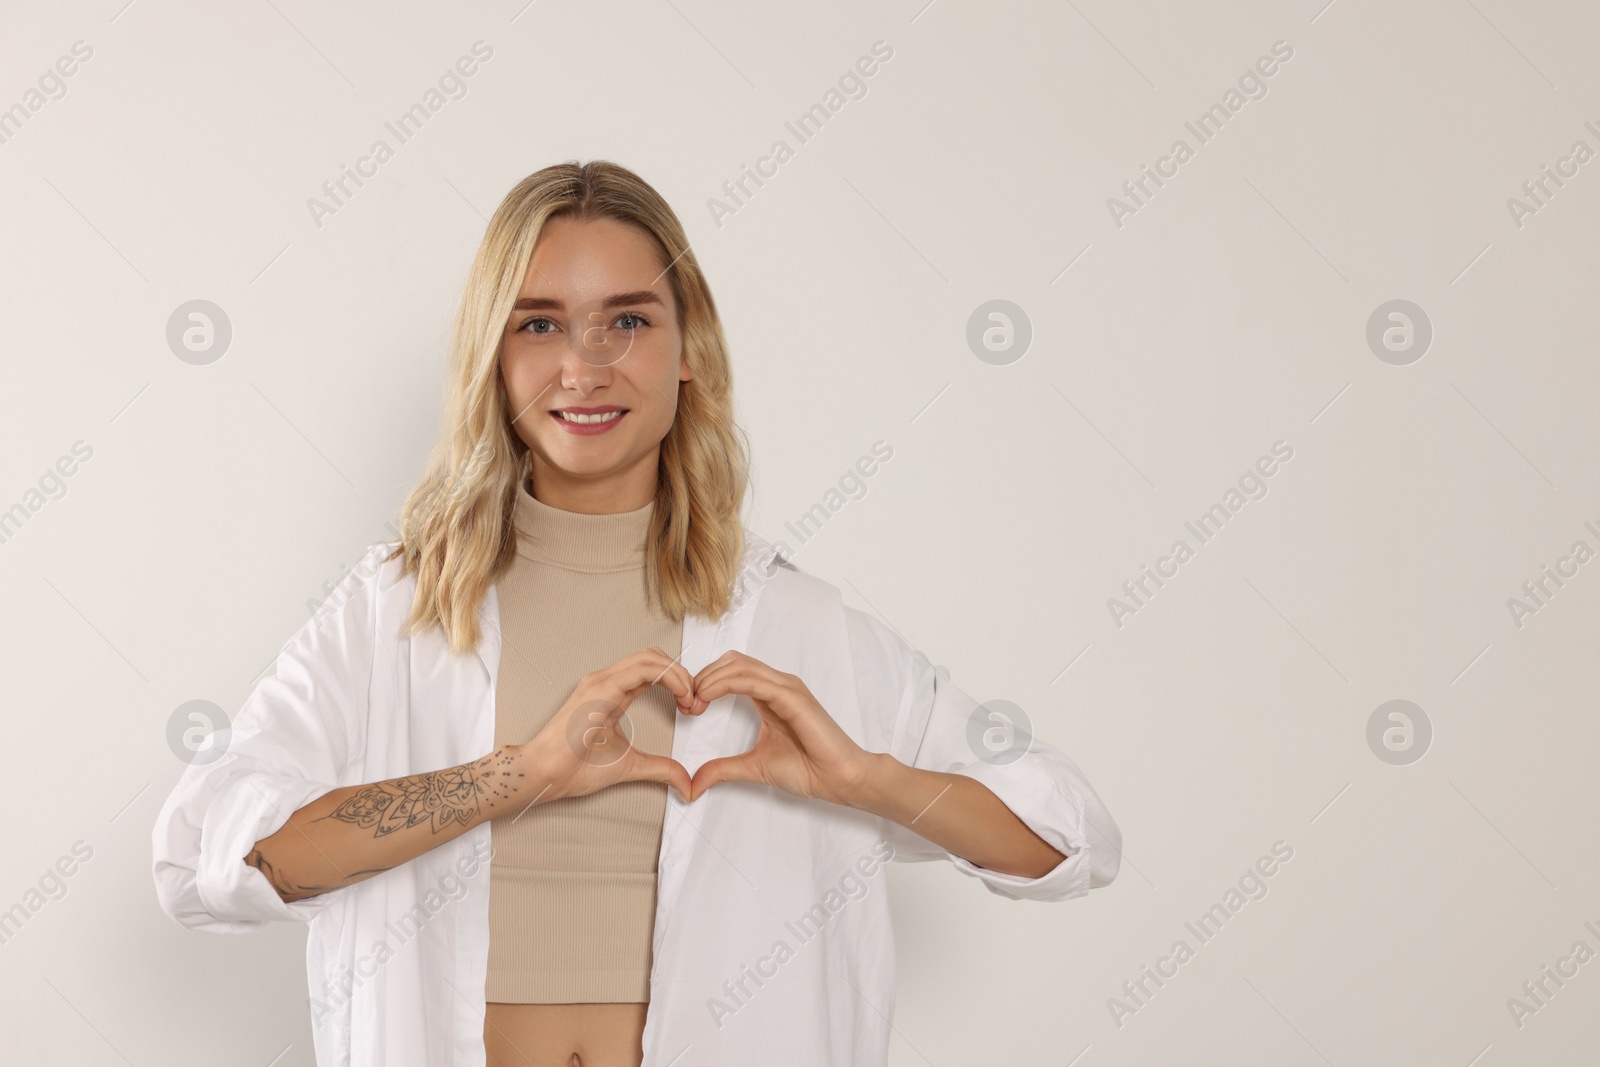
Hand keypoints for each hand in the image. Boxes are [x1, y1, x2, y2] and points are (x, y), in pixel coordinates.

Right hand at [516, 647, 694, 805]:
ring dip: (678, 673)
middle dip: (681, 674)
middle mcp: (606, 681)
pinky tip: (680, 694)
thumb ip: (660, 769)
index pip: (651, 671)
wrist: (545, 774)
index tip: (692, 706)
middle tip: (696, 700)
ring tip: (690, 697)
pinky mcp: (601, 688)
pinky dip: (668, 676)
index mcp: (611, 692)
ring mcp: (602, 681)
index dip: (678, 682)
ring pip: (650, 657)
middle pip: (653, 657)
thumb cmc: (574, 768)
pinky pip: (641, 669)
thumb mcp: (630, 766)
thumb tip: (686, 782)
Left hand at [685, 651, 876, 804]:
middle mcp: (778, 685)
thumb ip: (723, 769)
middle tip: (687, 703)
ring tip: (694, 700)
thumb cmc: (808, 769)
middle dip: (704, 676)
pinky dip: (725, 684)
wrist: (838, 779)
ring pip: (739, 665)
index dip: (705, 683)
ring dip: (710, 678)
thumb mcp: (753, 767)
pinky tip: (708, 697)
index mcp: (770, 695)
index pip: (731, 671)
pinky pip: (753, 680)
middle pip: (731, 661)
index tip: (688, 708)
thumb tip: (694, 782)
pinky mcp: (792, 696)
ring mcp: (786, 688)